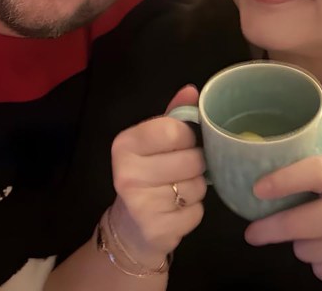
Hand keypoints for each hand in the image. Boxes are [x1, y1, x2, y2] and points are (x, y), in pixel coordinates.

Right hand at [108, 85, 207, 266]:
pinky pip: (197, 212)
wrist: (129, 227)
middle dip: (195, 164)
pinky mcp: (157, 230)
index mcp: (125, 144)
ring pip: (197, 186)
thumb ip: (173, 115)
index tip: (183, 143)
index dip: (188, 136)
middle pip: (191, 159)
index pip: (174, 130)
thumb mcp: (153, 141)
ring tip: (179, 189)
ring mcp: (141, 205)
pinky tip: (177, 210)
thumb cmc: (145, 175)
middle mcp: (127, 174)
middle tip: (183, 169)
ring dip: (196, 188)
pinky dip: (194, 211)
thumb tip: (192, 90)